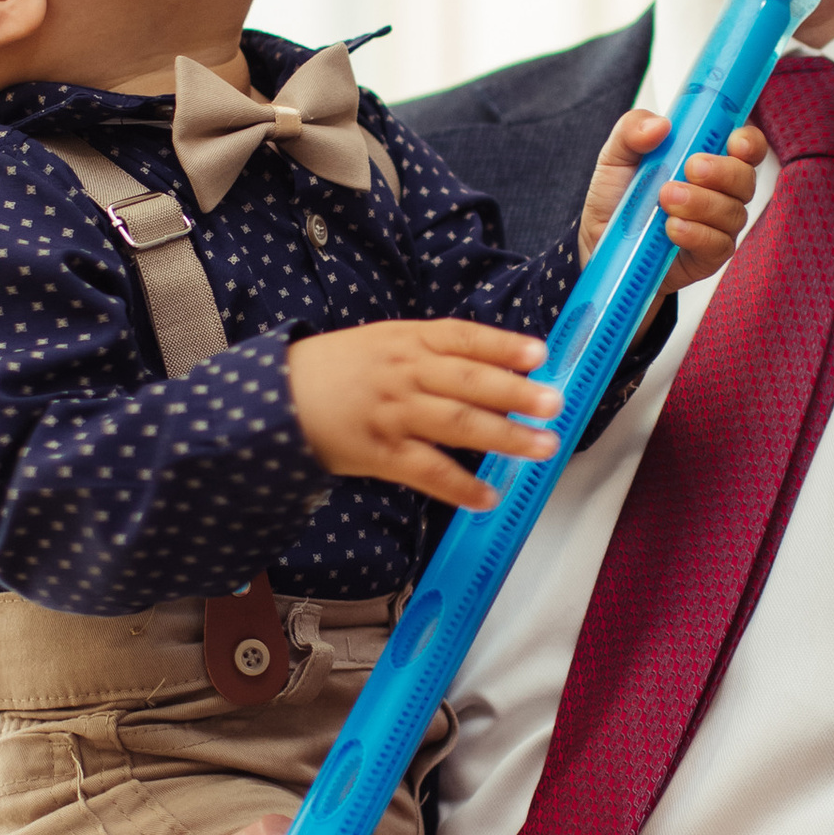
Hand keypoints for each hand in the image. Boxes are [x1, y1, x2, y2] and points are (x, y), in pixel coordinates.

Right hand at [288, 319, 561, 514]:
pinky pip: (428, 471)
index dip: (503, 345)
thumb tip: (495, 371)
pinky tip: (489, 497)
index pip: (463, 338)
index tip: (540, 353)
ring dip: (504, 437)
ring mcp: (393, 414)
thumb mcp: (383, 342)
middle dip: (516, 393)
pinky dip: (460, 486)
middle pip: (468, 382)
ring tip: (542, 447)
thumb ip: (432, 353)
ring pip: (457, 425)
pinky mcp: (380, 453)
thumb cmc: (338, 370)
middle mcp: (404, 373)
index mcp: (407, 340)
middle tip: (555, 404)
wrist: (278, 399)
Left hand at [577, 112, 764, 280]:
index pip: (746, 145)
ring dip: (702, 203)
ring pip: (734, 212)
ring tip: (666, 199)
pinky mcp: (709, 256)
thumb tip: (661, 124)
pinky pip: (719, 245)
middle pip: (745, 178)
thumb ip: (632, 131)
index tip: (735, 142)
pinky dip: (697, 234)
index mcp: (707, 157)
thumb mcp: (616, 155)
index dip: (749, 142)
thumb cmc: (618, 196)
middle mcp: (720, 190)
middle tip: (691, 169)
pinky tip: (673, 228)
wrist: (599, 243)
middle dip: (723, 171)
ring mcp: (718, 224)